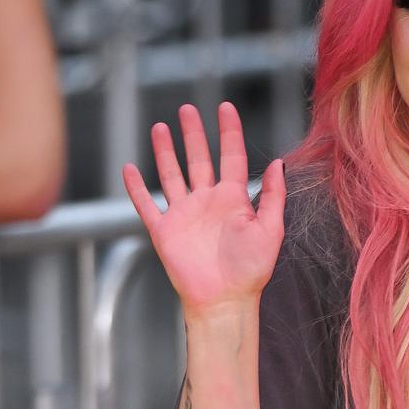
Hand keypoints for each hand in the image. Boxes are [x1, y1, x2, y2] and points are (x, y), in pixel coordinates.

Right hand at [122, 99, 284, 321]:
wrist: (224, 301)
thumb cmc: (251, 271)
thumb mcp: (270, 230)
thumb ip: (273, 196)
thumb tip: (278, 163)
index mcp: (233, 200)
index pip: (231, 157)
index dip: (229, 132)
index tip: (226, 107)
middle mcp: (207, 202)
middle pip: (198, 159)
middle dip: (193, 134)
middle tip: (187, 109)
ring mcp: (184, 215)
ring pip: (172, 175)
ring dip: (165, 152)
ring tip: (160, 127)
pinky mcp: (165, 231)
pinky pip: (146, 204)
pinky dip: (136, 188)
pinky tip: (129, 168)